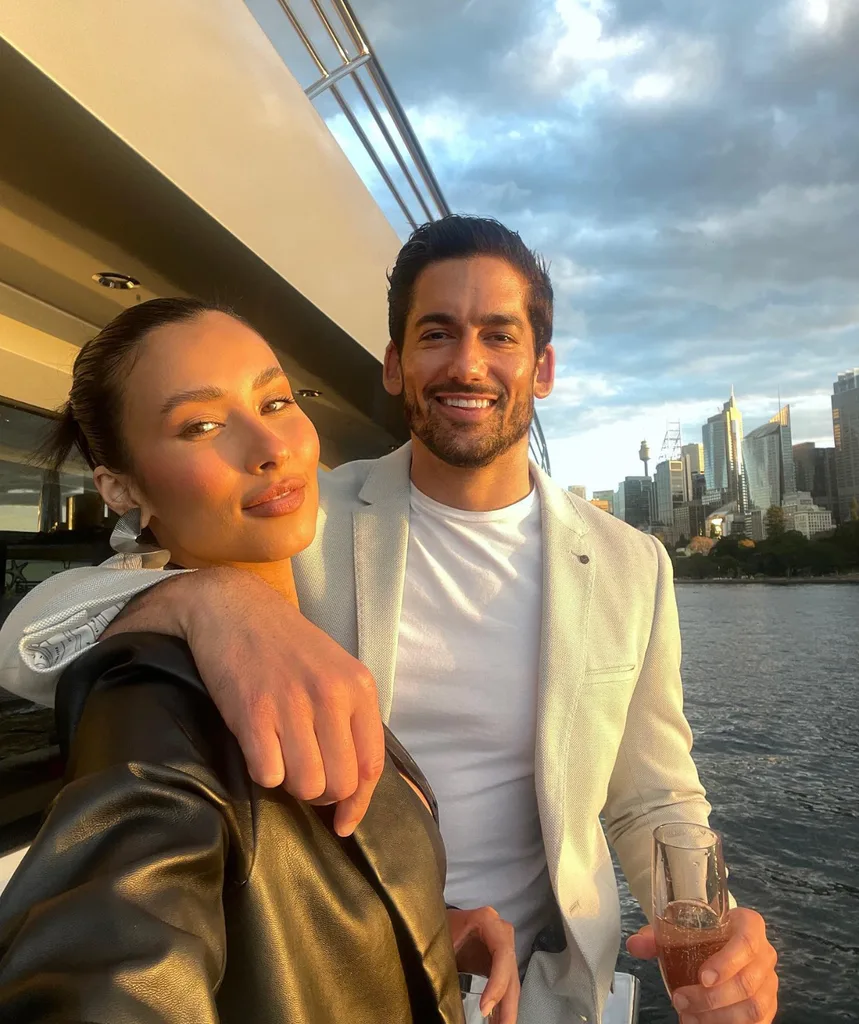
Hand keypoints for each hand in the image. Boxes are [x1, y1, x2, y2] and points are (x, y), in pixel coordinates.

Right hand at [104, 567, 385, 836]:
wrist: (232, 608)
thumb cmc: (285, 645)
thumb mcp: (333, 671)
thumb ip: (349, 719)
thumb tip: (354, 785)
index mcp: (358, 687)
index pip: (371, 766)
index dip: (359, 804)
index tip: (344, 824)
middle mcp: (331, 696)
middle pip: (339, 783)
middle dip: (321, 793)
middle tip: (302, 774)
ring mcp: (292, 704)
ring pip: (305, 785)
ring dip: (290, 783)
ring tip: (279, 756)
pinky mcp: (253, 713)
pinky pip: (267, 774)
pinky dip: (262, 771)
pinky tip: (257, 747)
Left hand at [447, 907, 519, 1022]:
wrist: (441, 918)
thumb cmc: (440, 925)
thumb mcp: (443, 938)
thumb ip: (448, 958)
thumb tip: (446, 993)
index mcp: (488, 921)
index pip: (502, 954)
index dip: (497, 983)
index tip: (484, 1009)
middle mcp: (502, 932)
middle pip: (510, 971)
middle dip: (507, 1005)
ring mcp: (504, 946)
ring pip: (511, 981)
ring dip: (507, 1008)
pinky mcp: (500, 961)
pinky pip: (505, 984)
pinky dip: (502, 1004)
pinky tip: (498, 1021)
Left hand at [627, 907, 777, 1022]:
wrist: (721, 939)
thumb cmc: (704, 933)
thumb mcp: (681, 927)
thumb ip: (657, 936)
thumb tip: (635, 945)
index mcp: (749, 925)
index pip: (746, 943)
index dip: (726, 963)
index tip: (702, 978)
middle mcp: (765, 953)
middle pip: (746, 982)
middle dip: (710, 999)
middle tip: (680, 1000)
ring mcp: (769, 982)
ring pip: (752, 1007)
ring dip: (717, 1017)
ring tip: (687, 1015)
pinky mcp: (767, 1005)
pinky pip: (757, 1023)